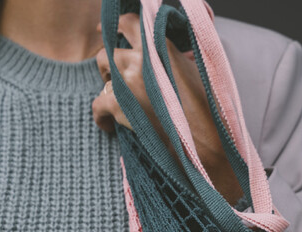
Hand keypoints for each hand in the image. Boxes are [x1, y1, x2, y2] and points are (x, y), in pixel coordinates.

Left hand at [91, 13, 242, 204]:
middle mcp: (141, 57)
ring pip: (102, 73)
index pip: (129, 23)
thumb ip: (176, 58)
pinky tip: (109, 126)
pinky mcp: (118, 104)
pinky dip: (100, 117)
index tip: (108, 30)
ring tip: (118, 101)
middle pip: (110, 51)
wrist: (201, 139)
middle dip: (111, 64)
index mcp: (160, 46)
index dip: (118, 27)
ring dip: (107, 85)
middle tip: (118, 78)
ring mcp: (128, 80)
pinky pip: (96, 105)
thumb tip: (175, 56)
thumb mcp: (196, 71)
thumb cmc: (206, 109)